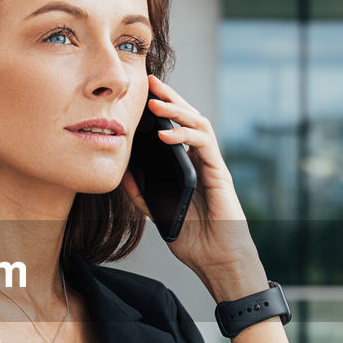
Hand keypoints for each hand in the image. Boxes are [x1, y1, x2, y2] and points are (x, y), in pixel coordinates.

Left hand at [119, 74, 265, 296]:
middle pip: (187, 118)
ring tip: (155, 103)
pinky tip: (166, 135)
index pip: (175, 129)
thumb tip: (122, 173)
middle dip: (170, 98)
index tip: (140, 95)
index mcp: (187, 165)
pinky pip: (204, 145)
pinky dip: (185, 137)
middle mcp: (201, 159)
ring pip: (198, 124)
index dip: (161, 110)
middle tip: (151, 82)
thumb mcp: (157, 213)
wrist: (217, 260)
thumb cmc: (193, 239)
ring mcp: (212, 164)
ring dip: (177, 110)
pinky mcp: (220, 173)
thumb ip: (141, 194)